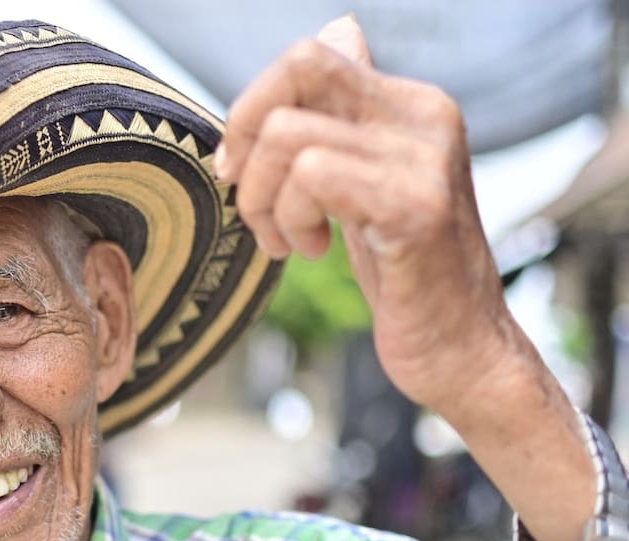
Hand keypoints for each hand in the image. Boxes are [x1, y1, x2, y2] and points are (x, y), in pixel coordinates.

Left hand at [215, 16, 520, 417]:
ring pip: (289, 134)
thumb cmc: (406, 273)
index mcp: (411, 104)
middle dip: (245, 137)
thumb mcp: (369, 180)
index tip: (239, 169)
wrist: (461, 348)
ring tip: (289, 241)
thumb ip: (349, 114)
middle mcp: (425, 115)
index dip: (252, 108)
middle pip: (298, 69)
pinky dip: (288, 217)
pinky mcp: (415, 206)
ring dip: (263, 199)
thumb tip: (340, 29)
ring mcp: (424, 158)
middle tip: (249, 200)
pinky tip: (310, 251)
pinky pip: (312, 175)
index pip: (309, 57)